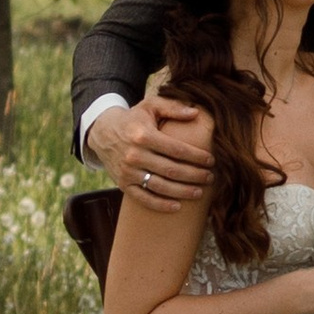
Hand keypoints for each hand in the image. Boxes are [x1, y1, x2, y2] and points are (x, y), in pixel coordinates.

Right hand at [90, 96, 213, 209]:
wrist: (102, 132)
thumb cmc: (133, 118)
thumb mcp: (151, 106)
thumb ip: (173, 108)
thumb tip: (196, 113)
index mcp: (143, 135)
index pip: (176, 149)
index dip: (196, 157)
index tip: (211, 161)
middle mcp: (134, 155)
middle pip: (171, 170)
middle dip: (194, 175)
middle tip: (209, 177)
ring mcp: (128, 172)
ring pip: (160, 186)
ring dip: (182, 192)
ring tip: (199, 192)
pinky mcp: (123, 184)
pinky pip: (143, 198)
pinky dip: (160, 205)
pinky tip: (177, 207)